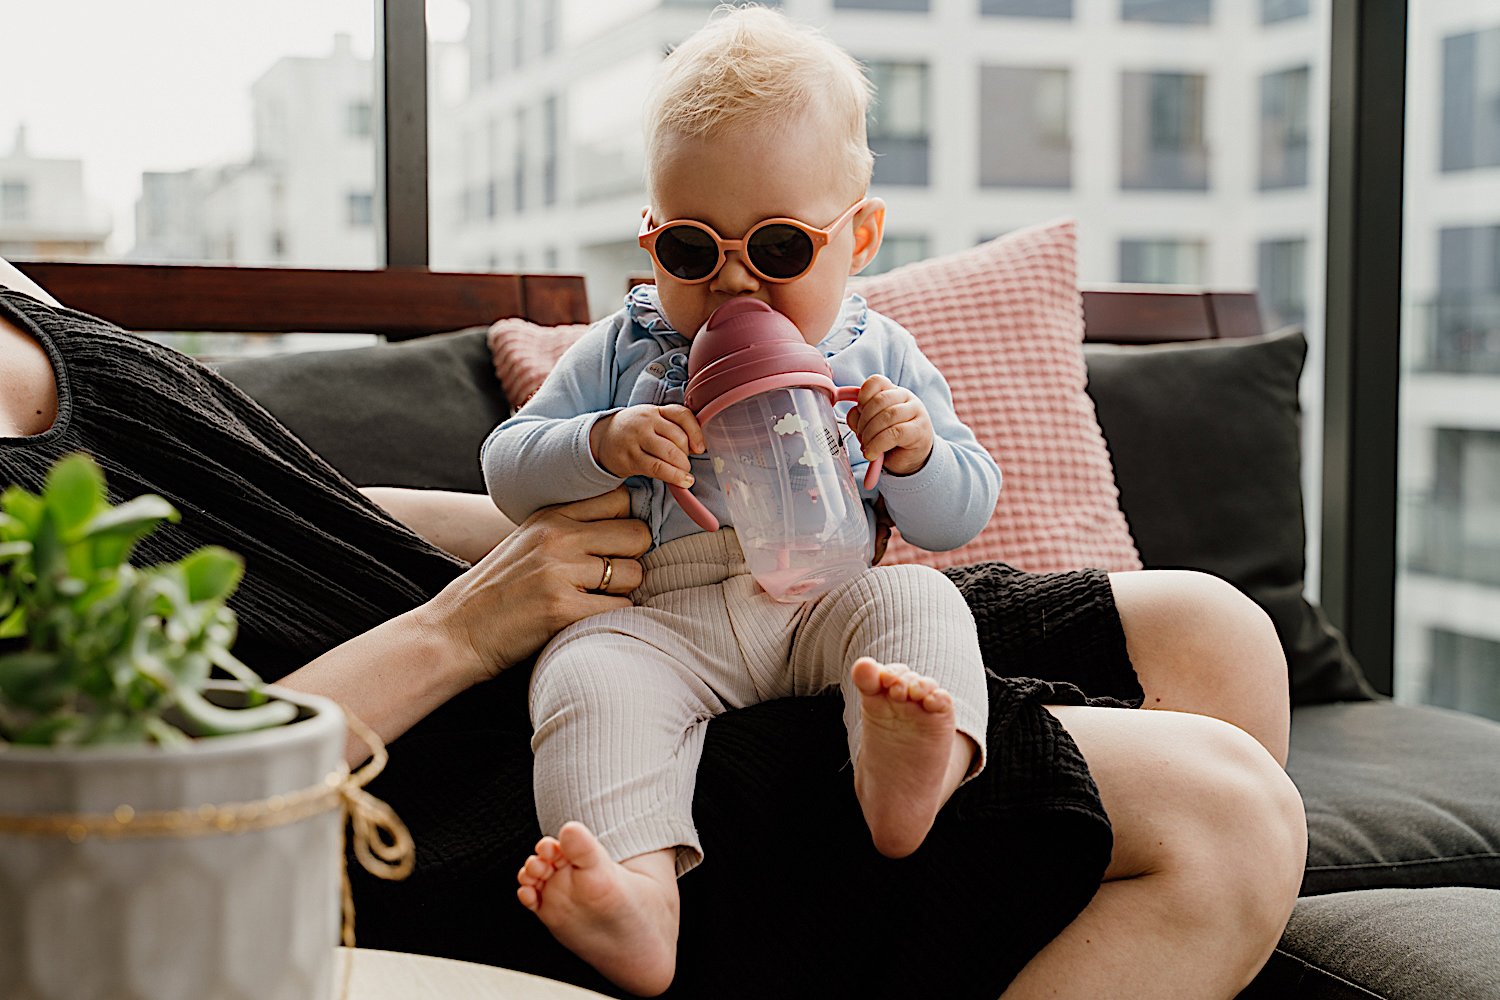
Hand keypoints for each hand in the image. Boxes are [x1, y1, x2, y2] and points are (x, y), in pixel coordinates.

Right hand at [423, 488, 649, 681]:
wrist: (455, 632)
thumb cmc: (497, 591)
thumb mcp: (529, 542)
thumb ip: (572, 528)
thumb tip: (631, 523)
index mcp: (551, 515)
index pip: (621, 498)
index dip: (629, 521)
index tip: (620, 542)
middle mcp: (557, 537)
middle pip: (637, 534)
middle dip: (631, 558)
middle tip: (608, 578)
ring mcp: (559, 571)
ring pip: (633, 574)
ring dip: (621, 592)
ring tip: (589, 601)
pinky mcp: (562, 608)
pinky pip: (621, 608)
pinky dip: (611, 618)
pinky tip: (584, 620)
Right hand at [590, 404, 705, 487]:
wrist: (602, 438)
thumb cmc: (634, 430)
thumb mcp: (652, 419)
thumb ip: (673, 427)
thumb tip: (698, 447)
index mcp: (655, 411)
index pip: (681, 415)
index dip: (696, 432)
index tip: (701, 448)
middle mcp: (645, 422)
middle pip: (678, 438)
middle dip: (687, 455)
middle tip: (686, 463)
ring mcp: (636, 440)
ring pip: (669, 453)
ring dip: (682, 467)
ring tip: (685, 473)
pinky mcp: (630, 458)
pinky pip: (657, 468)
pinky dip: (674, 476)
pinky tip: (683, 481)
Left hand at [846, 374, 933, 475]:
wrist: (911, 458)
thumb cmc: (890, 440)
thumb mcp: (870, 425)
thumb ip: (859, 417)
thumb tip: (853, 415)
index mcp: (892, 391)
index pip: (877, 382)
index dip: (863, 395)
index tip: (858, 410)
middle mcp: (906, 397)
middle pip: (879, 400)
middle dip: (864, 421)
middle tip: (860, 436)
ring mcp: (916, 412)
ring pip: (887, 416)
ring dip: (870, 434)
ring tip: (866, 447)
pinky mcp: (919, 430)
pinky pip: (895, 433)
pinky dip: (878, 444)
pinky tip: (872, 453)